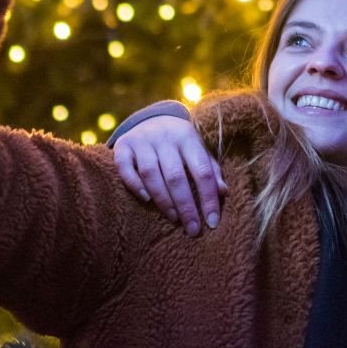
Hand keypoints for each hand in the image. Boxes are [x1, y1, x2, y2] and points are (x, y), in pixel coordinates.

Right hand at [113, 115, 226, 236]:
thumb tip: (223, 192)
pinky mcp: (123, 146)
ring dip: (163, 199)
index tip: (212, 223)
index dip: (208, 198)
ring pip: (150, 173)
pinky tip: (146, 199)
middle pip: (176, 176)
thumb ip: (211, 170)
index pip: (202, 171)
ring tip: (173, 218)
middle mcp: (165, 137)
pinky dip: (134, 184)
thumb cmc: (180, 144)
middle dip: (186, 206)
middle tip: (192, 229)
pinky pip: (125, 167)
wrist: (151, 118)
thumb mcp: (198, 151)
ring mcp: (142, 140)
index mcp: (188, 138)